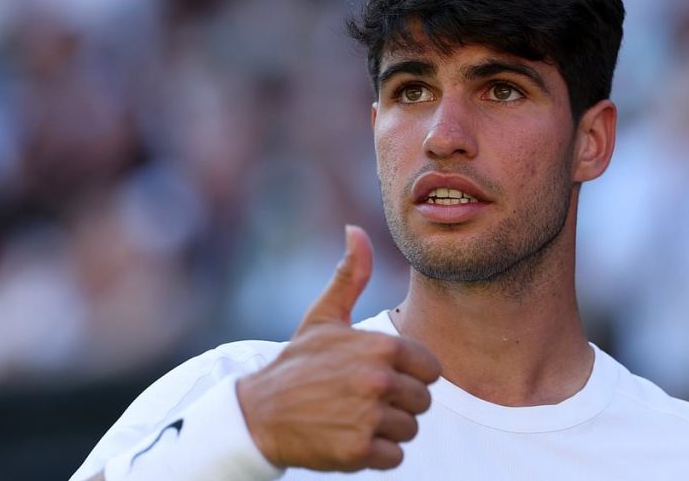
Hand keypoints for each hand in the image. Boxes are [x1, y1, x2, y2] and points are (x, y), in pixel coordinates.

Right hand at [236, 225, 440, 471]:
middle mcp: (378, 379)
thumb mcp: (324, 317)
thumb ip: (350, 276)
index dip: (409, 375)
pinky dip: (375, 454)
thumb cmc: (297, 364)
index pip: (431, 369)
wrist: (257, 414)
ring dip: (387, 430)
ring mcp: (369, 416)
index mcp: (381, 346)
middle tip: (362, 400)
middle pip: (423, 401)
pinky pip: (394, 457)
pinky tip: (349, 438)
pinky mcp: (358, 450)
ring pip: (410, 430)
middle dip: (398, 404)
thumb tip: (355, 230)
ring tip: (353, 417)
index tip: (379, 377)